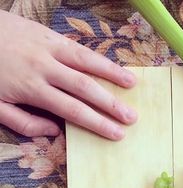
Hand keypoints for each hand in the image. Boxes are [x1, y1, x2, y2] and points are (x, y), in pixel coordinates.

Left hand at [0, 10, 136, 139]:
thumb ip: (24, 123)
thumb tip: (54, 132)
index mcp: (32, 89)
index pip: (73, 110)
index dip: (98, 123)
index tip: (117, 134)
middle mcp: (44, 67)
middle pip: (85, 88)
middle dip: (111, 104)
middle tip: (132, 117)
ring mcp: (46, 47)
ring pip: (86, 61)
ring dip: (111, 73)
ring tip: (132, 84)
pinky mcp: (45, 32)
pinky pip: (76, 45)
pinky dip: (95, 56)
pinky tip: (109, 64)